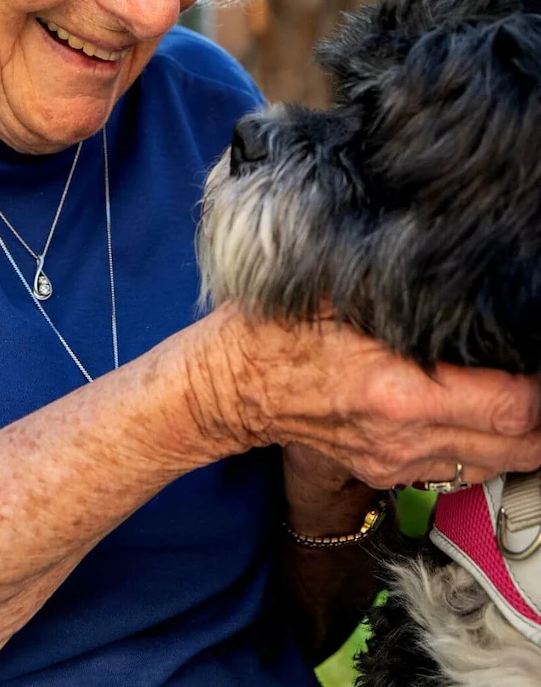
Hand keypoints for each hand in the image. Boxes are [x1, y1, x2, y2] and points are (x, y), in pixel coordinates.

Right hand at [190, 304, 540, 488]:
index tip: (538, 353)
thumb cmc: (272, 333)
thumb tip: (454, 264)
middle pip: (521, 444)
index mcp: (395, 390)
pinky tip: (479, 410)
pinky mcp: (388, 472)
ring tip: (519, 392)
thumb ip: (397, 284)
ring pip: (498, 462)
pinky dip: (487, 443)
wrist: (227, 388)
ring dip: (522, 431)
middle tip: (539, 378)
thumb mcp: (332, 290)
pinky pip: (462, 468)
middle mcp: (405, 437)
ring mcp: (398, 461)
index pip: (510, 404)